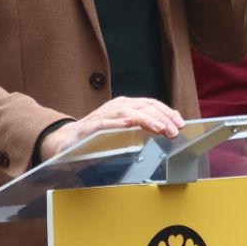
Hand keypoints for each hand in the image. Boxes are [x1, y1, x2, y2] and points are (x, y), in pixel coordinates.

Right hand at [39, 97, 184, 161]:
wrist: (66, 142)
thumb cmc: (98, 137)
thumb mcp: (122, 130)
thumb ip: (140, 128)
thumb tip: (166, 131)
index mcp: (124, 106)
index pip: (150, 104)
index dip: (166, 112)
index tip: (180, 123)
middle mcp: (115, 107)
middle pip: (142, 106)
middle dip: (161, 117)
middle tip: (175, 129)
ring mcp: (102, 115)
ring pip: (128, 112)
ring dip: (146, 120)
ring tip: (160, 128)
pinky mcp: (90, 127)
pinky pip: (106, 123)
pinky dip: (119, 123)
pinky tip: (131, 125)